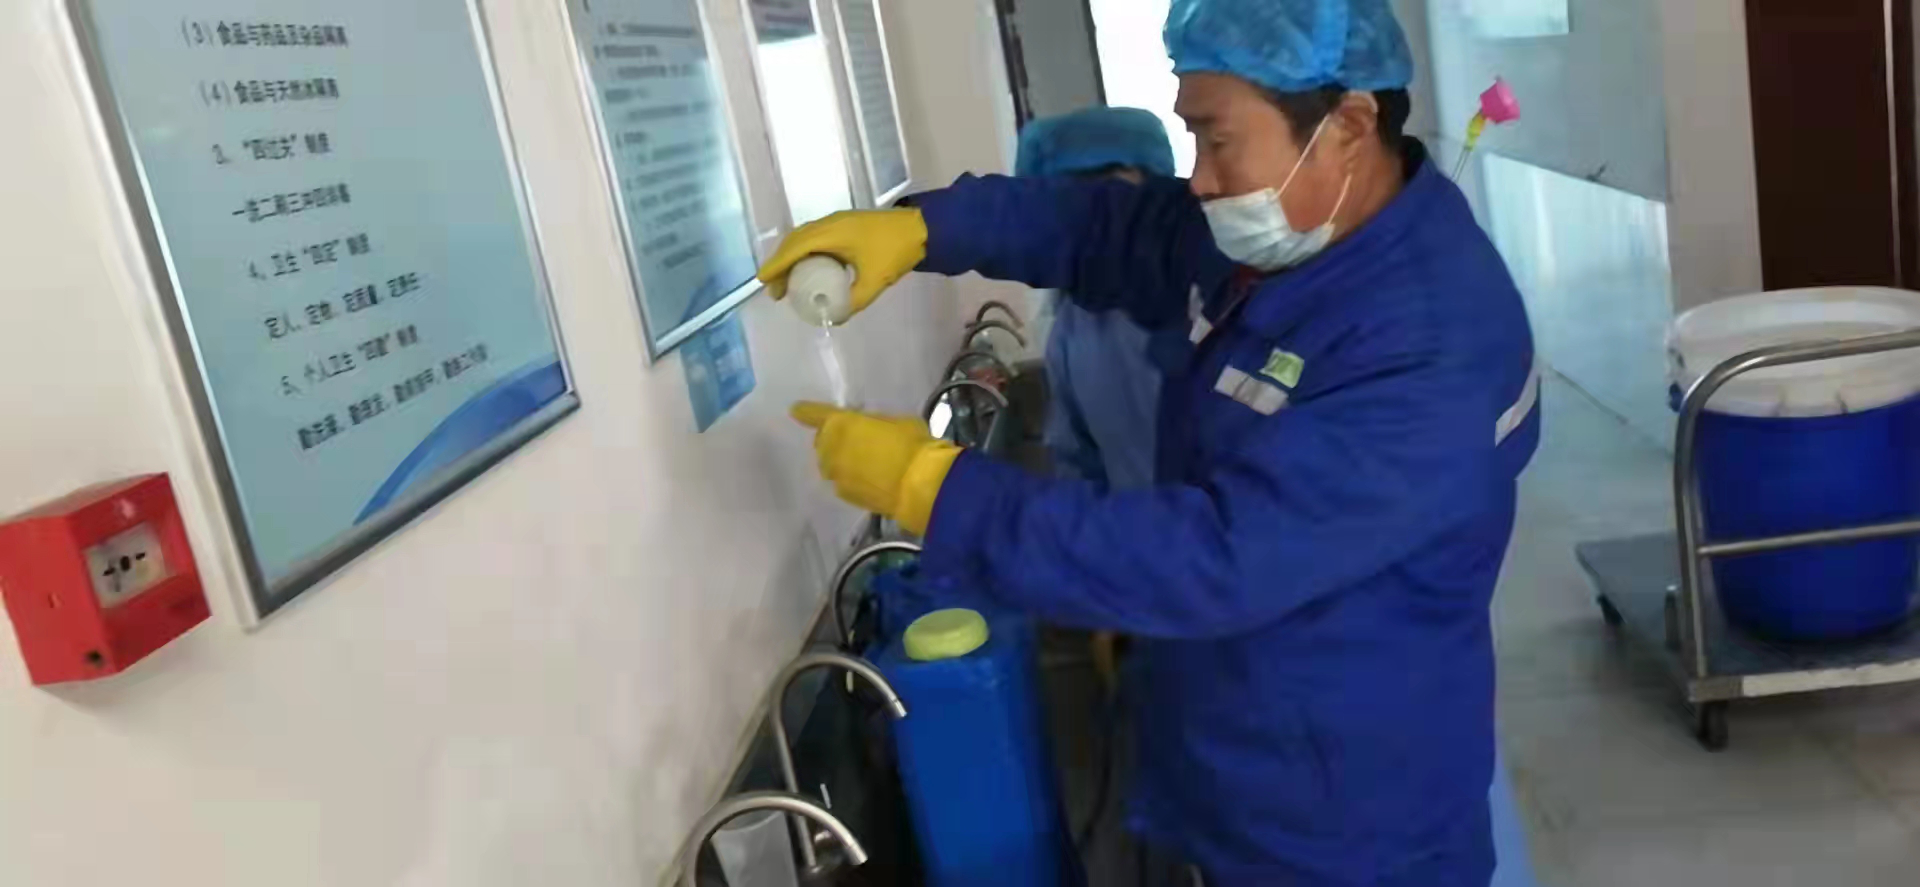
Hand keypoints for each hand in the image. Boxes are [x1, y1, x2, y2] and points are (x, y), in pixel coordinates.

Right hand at [758, 209, 928, 318]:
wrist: (923, 228)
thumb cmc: (896, 252)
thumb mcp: (875, 280)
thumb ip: (854, 301)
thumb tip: (835, 318)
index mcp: (833, 232)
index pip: (796, 247)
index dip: (777, 263)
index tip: (763, 280)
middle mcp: (830, 223)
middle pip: (794, 240)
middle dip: (780, 263)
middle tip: (775, 290)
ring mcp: (838, 222)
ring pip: (804, 237)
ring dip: (792, 257)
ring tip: (787, 282)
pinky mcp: (845, 225)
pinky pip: (816, 237)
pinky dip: (805, 252)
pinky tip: (808, 269)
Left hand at [791, 401, 960, 535]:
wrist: (919, 486)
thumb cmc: (911, 444)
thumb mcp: (896, 421)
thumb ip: (874, 423)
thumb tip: (868, 428)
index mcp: (841, 424)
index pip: (814, 414)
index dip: (805, 411)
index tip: (796, 410)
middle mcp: (831, 449)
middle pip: (822, 441)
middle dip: (833, 439)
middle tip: (856, 439)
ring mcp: (836, 475)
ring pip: (831, 464)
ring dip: (841, 460)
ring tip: (864, 462)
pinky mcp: (845, 496)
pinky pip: (842, 482)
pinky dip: (851, 479)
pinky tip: (871, 479)